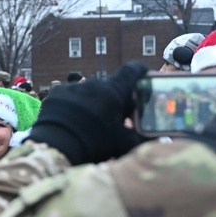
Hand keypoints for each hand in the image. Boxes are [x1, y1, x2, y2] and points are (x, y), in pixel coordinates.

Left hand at [29, 61, 148, 164]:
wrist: (56, 147)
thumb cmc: (94, 143)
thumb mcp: (122, 143)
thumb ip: (141, 139)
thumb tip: (159, 140)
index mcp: (115, 91)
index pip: (133, 70)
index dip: (140, 72)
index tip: (144, 79)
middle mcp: (95, 83)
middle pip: (111, 85)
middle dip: (116, 98)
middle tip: (118, 115)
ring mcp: (74, 87)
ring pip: (90, 91)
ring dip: (95, 102)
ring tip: (93, 122)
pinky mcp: (57, 93)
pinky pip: (71, 95)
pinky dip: (76, 105)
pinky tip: (74, 121)